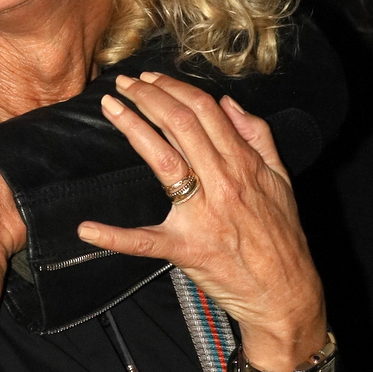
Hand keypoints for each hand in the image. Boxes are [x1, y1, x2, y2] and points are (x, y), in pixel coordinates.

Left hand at [77, 73, 326, 371]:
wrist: (285, 293)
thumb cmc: (281, 236)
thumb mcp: (282, 180)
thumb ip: (258, 137)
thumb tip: (228, 102)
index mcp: (244, 165)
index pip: (204, 111)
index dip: (173, 88)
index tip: (149, 78)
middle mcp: (223, 183)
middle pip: (181, 124)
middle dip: (148, 97)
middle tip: (124, 82)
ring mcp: (202, 216)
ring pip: (163, 158)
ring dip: (134, 127)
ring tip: (112, 106)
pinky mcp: (185, 249)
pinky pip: (144, 242)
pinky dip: (114, 237)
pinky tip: (87, 229)